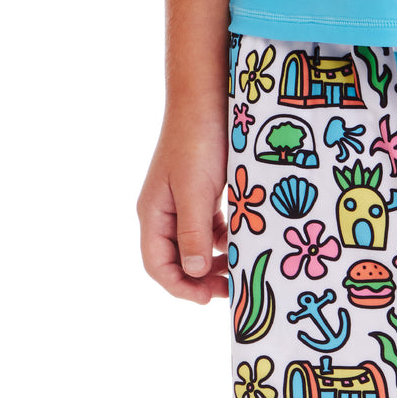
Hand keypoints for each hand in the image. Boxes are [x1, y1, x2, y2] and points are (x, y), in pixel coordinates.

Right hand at [137, 109, 229, 303]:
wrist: (207, 99)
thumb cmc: (198, 142)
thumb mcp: (196, 191)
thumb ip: (192, 233)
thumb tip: (191, 272)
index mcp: (153, 214)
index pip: (157, 265)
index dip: (181, 287)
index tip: (210, 298)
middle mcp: (163, 212)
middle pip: (176, 261)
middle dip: (201, 279)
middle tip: (232, 289)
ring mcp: (182, 203)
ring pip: (195, 247)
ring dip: (215, 262)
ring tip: (241, 269)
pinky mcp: (201, 193)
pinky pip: (210, 228)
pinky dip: (225, 241)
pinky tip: (243, 241)